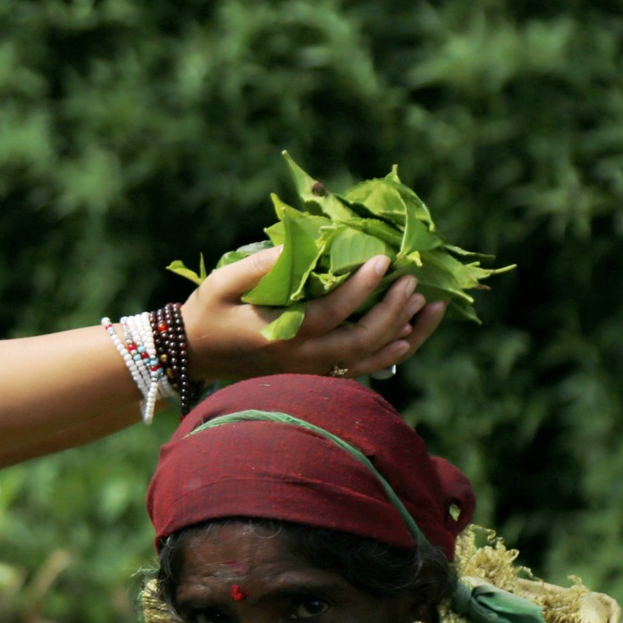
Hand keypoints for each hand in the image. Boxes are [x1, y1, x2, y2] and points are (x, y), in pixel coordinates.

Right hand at [180, 247, 444, 380]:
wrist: (192, 354)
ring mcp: (309, 372)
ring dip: (403, 332)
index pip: (331, 312)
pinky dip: (389, 355)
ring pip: (368, 359)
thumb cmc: (208, 311)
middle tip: (413, 280)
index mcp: (279, 335)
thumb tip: (301, 246)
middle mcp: (300, 359)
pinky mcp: (313, 376)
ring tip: (430, 305)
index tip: (383, 259)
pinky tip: (410, 336)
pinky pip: (360, 370)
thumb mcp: (223, 281)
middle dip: (393, 309)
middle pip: (361, 340)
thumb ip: (261, 266)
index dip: (360, 287)